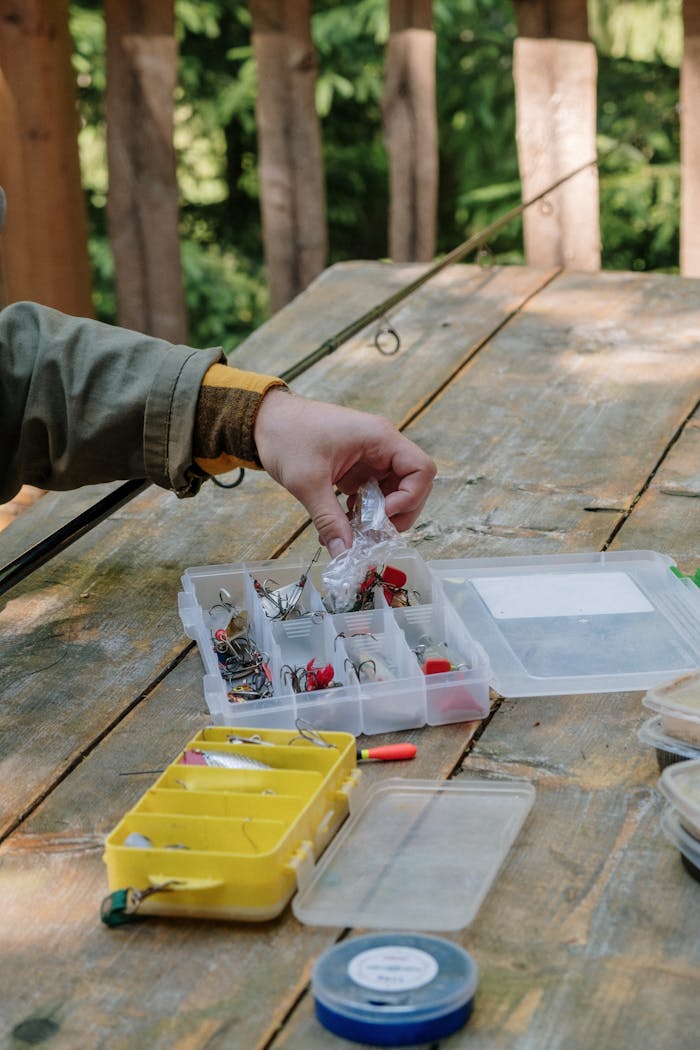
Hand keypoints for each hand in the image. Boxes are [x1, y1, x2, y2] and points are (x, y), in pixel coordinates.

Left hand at [254, 389, 435, 556]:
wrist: (262, 420)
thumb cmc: (286, 437)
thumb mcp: (308, 482)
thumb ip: (329, 520)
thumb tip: (344, 554)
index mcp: (379, 438)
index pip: (421, 470)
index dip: (410, 498)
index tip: (382, 516)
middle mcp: (381, 445)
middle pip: (413, 485)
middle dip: (397, 514)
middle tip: (371, 533)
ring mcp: (370, 456)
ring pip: (393, 492)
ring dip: (378, 516)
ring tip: (354, 533)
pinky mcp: (356, 467)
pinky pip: (372, 493)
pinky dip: (363, 512)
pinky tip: (342, 524)